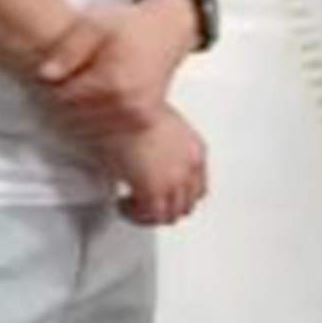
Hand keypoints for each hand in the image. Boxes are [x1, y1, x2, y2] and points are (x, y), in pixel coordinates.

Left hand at [32, 0, 198, 135]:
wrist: (165, 32)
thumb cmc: (127, 25)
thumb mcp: (93, 24)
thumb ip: (68, 49)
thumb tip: (45, 75)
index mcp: (114, 80)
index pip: (65, 98)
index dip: (49, 89)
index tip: (44, 77)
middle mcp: (130, 104)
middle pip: (75, 116)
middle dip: (59, 104)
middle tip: (54, 85)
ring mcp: (140, 116)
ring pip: (88, 128)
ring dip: (73, 116)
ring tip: (71, 91)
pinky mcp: (144, 122)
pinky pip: (106, 132)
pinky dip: (91, 123)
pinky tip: (88, 103)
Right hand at [108, 108, 209, 228]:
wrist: (129, 106)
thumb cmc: (136, 106)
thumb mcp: (156, 124)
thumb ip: (157, 142)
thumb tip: (144, 150)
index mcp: (195, 150)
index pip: (198, 186)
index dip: (180, 195)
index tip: (165, 194)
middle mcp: (189, 168)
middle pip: (187, 203)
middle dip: (167, 207)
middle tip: (147, 204)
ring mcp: (174, 181)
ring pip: (171, 215)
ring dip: (151, 214)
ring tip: (133, 207)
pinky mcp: (154, 190)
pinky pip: (150, 216)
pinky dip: (137, 215)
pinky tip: (123, 205)